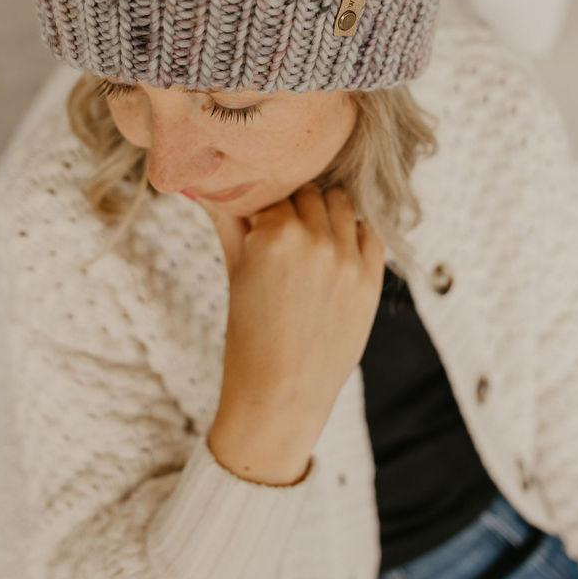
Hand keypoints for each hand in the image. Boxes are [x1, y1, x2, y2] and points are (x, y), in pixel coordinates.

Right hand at [205, 183, 384, 480]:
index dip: (264, 204)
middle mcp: (316, 239)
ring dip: (324, 214)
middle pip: (309, 191)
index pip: (274, 189)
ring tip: (308, 245)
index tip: (258, 221)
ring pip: (340, 204)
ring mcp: (348, 259)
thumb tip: (206, 184)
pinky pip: (369, 232)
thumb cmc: (249, 334)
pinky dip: (352, 234)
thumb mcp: (236, 270)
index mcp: (277, 233)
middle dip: (294, 207)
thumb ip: (228, 220)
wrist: (282, 393)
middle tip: (282, 236)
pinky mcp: (371, 279)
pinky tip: (335, 253)